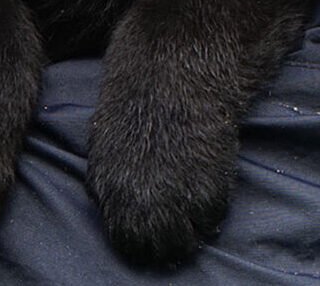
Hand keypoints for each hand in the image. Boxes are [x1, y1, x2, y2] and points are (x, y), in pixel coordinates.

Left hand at [87, 88, 238, 264]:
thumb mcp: (105, 136)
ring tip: (196, 195)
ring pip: (188, 243)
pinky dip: (214, 206)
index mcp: (109, 190)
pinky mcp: (208, 194)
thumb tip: (111, 203)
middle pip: (158, 252)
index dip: (144, 234)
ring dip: (193, 226)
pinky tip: (210, 176)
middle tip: (180, 211)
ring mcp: (175, 203)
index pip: (128, 244)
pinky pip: (213, 220)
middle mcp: (139, 206)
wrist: (177, 67)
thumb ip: (109, 177)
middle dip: (170, 236)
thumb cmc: (139, 88)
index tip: (155, 219)